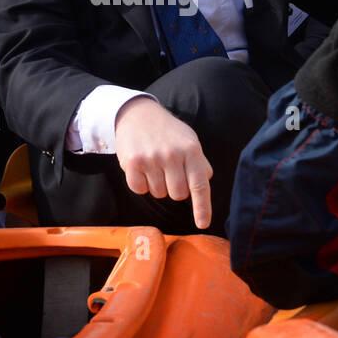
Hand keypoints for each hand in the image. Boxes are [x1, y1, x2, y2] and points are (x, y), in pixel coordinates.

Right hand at [114, 97, 214, 228]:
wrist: (137, 113)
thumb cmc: (167, 131)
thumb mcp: (189, 140)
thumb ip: (199, 162)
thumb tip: (204, 181)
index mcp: (191, 150)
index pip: (200, 185)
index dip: (202, 207)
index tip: (203, 224)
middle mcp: (172, 155)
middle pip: (178, 194)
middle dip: (175, 188)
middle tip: (169, 171)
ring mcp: (151, 159)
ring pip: (159, 193)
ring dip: (157, 184)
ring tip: (154, 164)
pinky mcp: (133, 163)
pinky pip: (140, 190)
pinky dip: (141, 183)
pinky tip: (142, 167)